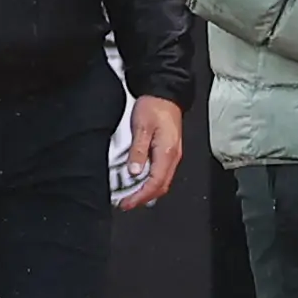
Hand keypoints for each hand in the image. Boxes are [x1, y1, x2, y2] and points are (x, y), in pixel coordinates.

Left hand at [117, 94, 184, 209]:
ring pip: (162, 181)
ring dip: (147, 191)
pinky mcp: (168, 151)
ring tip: (130, 196)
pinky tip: (139, 181)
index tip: (127, 203)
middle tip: (126, 203)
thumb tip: (134, 172)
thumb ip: (138, 151)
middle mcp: (172, 157)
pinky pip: (161, 172)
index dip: (141, 196)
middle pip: (160, 186)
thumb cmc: (154, 107)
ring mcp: (172, 155)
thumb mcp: (141, 127)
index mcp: (167, 153)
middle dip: (143, 198)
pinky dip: (150, 182)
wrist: (165, 94)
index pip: (155, 183)